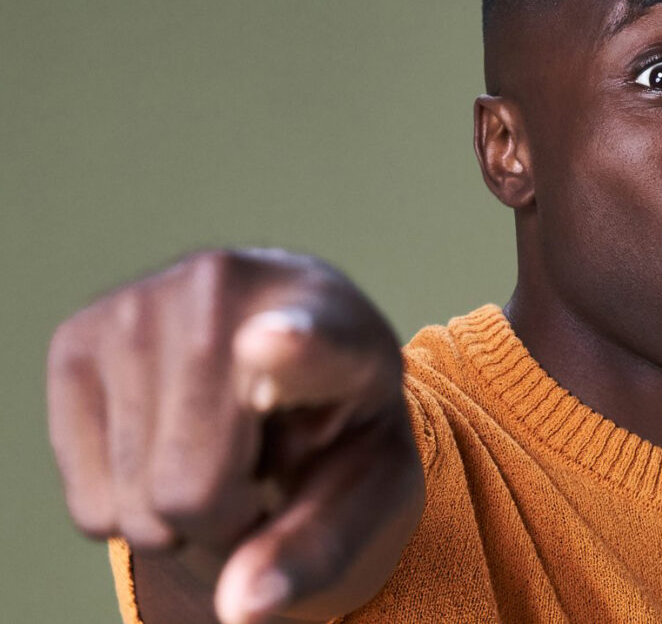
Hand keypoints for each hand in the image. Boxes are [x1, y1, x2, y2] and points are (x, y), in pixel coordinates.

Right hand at [47, 249, 423, 622]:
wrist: (288, 350)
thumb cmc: (338, 424)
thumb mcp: (368, 487)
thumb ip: (321, 545)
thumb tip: (241, 605)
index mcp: (334, 318)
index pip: (311, 339)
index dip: (292, 349)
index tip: (270, 344)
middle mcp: (228, 286)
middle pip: (193, 489)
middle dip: (226, 516)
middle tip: (260, 469)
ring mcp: (140, 304)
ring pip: (132, 504)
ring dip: (175, 512)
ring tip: (218, 448)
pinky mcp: (75, 338)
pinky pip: (87, 504)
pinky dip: (129, 503)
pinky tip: (169, 440)